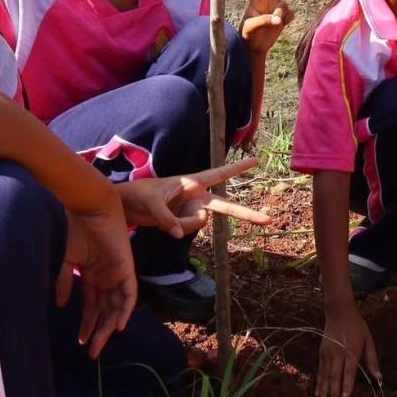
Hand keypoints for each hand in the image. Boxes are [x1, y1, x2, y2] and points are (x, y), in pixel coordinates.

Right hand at [61, 199, 136, 358]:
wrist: (90, 208)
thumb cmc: (76, 229)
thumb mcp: (66, 260)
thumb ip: (63, 281)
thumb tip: (60, 305)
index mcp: (93, 275)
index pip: (92, 306)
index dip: (87, 324)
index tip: (81, 341)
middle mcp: (106, 277)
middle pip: (105, 311)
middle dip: (98, 332)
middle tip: (92, 353)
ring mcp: (117, 273)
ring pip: (116, 307)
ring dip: (109, 327)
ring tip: (100, 345)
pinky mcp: (126, 268)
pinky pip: (130, 293)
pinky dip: (125, 310)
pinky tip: (118, 326)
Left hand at [115, 157, 270, 236]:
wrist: (128, 207)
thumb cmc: (139, 194)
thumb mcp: (151, 203)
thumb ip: (167, 219)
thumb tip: (179, 235)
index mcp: (192, 182)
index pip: (219, 174)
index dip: (238, 168)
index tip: (256, 161)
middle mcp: (197, 197)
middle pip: (226, 207)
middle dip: (246, 214)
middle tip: (268, 220)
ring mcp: (192, 211)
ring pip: (199, 223)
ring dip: (183, 223)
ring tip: (165, 216)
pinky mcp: (185, 223)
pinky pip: (187, 231)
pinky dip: (176, 229)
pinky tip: (165, 223)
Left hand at [241, 0, 299, 54]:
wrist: (255, 46)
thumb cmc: (247, 35)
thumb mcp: (250, 28)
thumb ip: (264, 21)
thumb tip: (279, 20)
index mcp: (256, 0)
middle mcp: (269, 0)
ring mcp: (278, 7)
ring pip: (285, 6)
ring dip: (281, 16)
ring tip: (273, 25)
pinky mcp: (284, 15)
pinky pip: (290, 15)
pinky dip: (285, 21)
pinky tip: (279, 26)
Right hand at [316, 302, 382, 396]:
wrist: (339, 312)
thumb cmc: (357, 327)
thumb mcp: (369, 340)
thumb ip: (372, 360)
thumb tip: (379, 378)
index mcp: (351, 351)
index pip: (349, 371)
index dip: (347, 385)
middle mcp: (338, 354)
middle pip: (335, 376)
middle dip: (334, 392)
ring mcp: (328, 353)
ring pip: (326, 375)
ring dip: (324, 390)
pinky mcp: (322, 353)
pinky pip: (320, 370)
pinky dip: (319, 382)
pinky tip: (318, 393)